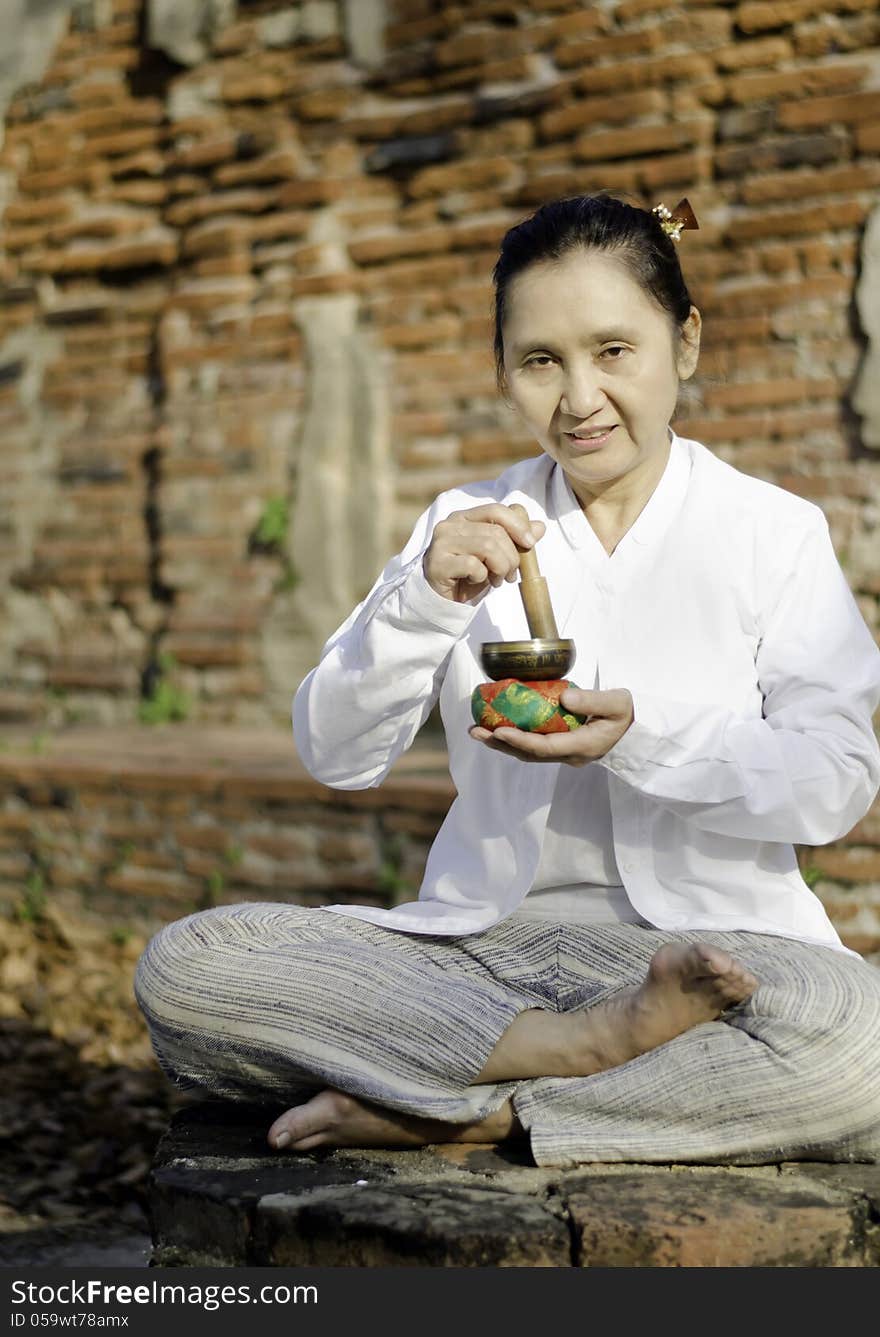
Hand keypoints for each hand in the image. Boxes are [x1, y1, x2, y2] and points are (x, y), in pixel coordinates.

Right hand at [423, 503, 545, 603]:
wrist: (442, 600)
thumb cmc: (469, 575)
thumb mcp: (496, 556)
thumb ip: (515, 539)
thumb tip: (540, 526)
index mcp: (464, 517)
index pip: (496, 510)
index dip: (518, 525)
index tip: (531, 543)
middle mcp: (450, 525)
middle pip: (496, 532)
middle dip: (511, 557)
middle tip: (510, 574)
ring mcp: (441, 543)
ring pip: (487, 547)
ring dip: (500, 568)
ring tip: (497, 580)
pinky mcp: (438, 563)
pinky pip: (473, 566)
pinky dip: (482, 577)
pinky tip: (476, 582)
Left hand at [470, 687, 634, 765]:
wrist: (638, 732)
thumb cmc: (629, 715)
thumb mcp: (618, 704)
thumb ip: (593, 701)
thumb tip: (564, 698)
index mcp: (582, 746)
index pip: (545, 747)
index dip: (519, 740)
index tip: (498, 729)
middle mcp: (570, 755)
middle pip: (529, 754)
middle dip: (500, 743)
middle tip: (475, 731)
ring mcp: (565, 754)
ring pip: (528, 753)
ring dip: (502, 743)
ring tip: (478, 731)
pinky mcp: (562, 747)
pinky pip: (534, 746)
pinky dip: (514, 738)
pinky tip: (498, 728)